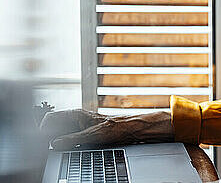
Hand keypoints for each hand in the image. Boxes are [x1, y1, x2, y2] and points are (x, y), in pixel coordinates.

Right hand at [40, 109, 173, 149]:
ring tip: (61, 148)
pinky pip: (70, 138)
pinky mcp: (84, 133)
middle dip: (50, 136)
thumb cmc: (117, 128)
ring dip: (59, 141)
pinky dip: (67, 144)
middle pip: (54, 126)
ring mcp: (80, 126)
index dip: (44, 129)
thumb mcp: (93, 136)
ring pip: (61, 133)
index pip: (50, 118)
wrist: (132, 129)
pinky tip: (71, 149)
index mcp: (76, 114)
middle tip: (52, 146)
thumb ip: (72, 139)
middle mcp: (77, 118)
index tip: (44, 141)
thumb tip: (55, 144)